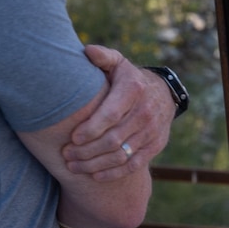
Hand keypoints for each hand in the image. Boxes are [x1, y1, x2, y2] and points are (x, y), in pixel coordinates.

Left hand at [63, 46, 175, 181]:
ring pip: (121, 154)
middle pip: (113, 139)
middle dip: (86, 151)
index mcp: (133, 89)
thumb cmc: (128, 78)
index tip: (72, 138)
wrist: (163, 93)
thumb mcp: (118, 63)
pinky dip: (113, 173)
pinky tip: (94, 175)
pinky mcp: (155, 145)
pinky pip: (134, 164)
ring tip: (73, 166)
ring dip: (95, 164)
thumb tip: (87, 52)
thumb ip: (102, 57)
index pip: (111, 114)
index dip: (91, 129)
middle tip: (66, 155)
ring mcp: (152, 131)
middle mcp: (145, 111)